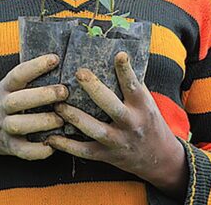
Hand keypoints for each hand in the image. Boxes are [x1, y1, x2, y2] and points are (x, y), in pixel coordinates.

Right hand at [0, 54, 67, 175]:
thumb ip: (29, 77)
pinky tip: (53, 145)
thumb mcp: (9, 86)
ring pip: (19, 125)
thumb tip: (59, 59)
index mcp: (4, 88)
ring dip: (42, 122)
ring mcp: (4, 127)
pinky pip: (23, 151)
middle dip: (42, 95)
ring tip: (62, 119)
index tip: (55, 59)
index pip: (18, 74)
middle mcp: (2, 106)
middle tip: (64, 91)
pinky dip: (38, 150)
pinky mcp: (9, 147)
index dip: (36, 66)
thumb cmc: (4, 102)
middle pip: (18, 100)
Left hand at [46, 52, 186, 198]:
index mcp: (142, 106)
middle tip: (79, 73)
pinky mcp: (106, 155)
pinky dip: (66, 145)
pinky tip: (51, 137)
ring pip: (95, 129)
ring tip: (58, 105)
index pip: (134, 86)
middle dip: (95, 89)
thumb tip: (114, 53)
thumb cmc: (148, 121)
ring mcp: (118, 141)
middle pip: (112, 106)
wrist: (159, 158)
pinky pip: (84, 151)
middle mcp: (131, 123)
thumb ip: (130, 84)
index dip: (127, 71)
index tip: (119, 55)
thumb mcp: (146, 102)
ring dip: (75, 117)